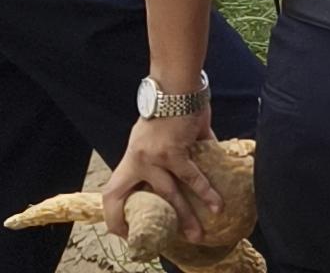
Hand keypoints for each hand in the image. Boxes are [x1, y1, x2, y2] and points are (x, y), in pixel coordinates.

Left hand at [103, 109, 220, 242]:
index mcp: (131, 158)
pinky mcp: (174, 151)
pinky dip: (206, 192)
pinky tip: (217, 205)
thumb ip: (169, 155)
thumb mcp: (154, 135)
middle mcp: (138, 161)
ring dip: (185, 215)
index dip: (114, 216)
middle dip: (154, 224)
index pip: (112, 193)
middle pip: (143, 200)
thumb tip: (191, 167)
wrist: (174, 87)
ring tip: (197, 234)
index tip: (125, 232)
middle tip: (165, 242)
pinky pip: (192, 177)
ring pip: (170, 194)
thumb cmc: (169, 107)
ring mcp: (155, 157)